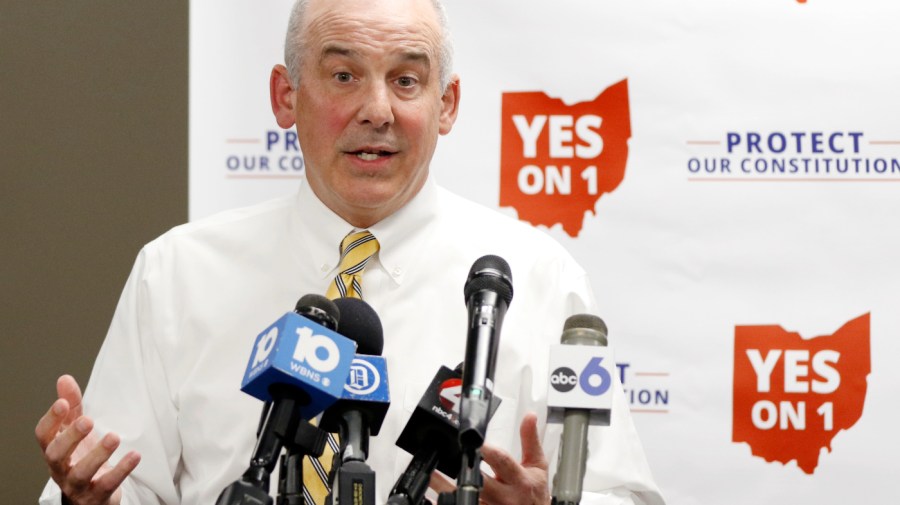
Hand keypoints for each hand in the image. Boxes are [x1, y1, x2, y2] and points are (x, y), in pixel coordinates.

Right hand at [34, 375, 140, 504]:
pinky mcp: (97, 496)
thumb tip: (64, 379)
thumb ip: (72, 407)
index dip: (51, 420)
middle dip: (71, 437)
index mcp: (54, 449)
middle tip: (88, 420)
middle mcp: (61, 468)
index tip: (62, 403)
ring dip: (98, 455)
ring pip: (81, 473)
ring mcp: (77, 485)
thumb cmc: (81, 459)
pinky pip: (108, 485)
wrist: (90, 498)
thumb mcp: (76, 432)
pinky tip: (135, 455)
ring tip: (114, 437)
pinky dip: (121, 470)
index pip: (43, 435)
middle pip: (56, 454)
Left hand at [429, 412, 549, 504]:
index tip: (474, 443)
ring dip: (447, 489)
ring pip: (468, 497)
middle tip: (444, 457)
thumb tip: (530, 416)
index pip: (502, 462)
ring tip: (432, 478)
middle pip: (480, 481)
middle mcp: (506, 496)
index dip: (487, 452)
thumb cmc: (535, 493)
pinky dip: (450, 503)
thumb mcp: (538, 466)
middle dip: (462, 469)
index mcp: (519, 479)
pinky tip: (436, 498)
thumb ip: (530, 440)